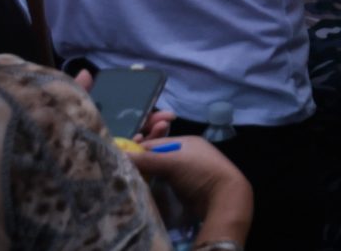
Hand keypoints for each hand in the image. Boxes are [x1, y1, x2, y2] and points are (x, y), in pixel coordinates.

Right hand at [128, 136, 252, 247]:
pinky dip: (153, 185)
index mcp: (186, 142)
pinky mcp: (184, 188)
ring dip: (145, 176)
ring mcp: (186, 172)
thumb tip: (118, 155)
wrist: (223, 197)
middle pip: (156, 158)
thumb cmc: (200, 172)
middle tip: (122, 171)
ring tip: (127, 180)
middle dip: (140, 163)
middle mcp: (186, 154)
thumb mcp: (172, 162)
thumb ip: (146, 159)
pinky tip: (141, 189)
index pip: (155, 143)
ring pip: (158, 172)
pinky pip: (163, 184)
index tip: (119, 159)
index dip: (137, 150)